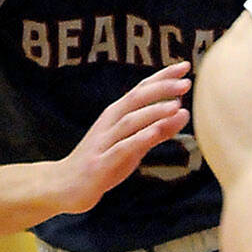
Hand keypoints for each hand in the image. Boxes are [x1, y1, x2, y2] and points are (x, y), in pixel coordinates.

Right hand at [58, 62, 191, 212]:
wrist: (65, 186)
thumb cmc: (104, 162)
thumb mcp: (135, 145)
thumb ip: (158, 130)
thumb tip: (184, 112)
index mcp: (116, 114)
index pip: (141, 89)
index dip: (162, 77)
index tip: (185, 66)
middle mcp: (109, 123)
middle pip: (136, 99)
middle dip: (161, 88)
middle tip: (186, 82)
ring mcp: (104, 142)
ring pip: (130, 122)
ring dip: (153, 112)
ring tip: (176, 105)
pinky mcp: (101, 163)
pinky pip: (122, 148)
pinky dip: (139, 139)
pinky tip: (156, 132)